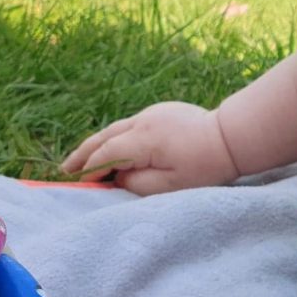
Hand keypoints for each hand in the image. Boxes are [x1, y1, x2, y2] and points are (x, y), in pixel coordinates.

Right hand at [61, 102, 240, 193]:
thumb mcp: (170, 185)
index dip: (90, 169)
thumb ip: (137, 183)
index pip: (107, 154)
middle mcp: (143, 121)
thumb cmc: (205, 166)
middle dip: (83, 154)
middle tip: (64, 170)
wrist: (232, 137)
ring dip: (97, 144)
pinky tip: (110, 148)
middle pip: (105, 137)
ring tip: (80, 160)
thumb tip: (117, 177)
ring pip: (115, 129)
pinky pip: (130, 125)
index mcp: (144, 139)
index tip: (76, 183)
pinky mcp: (161, 111)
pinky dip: (115, 137)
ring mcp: (152, 113)